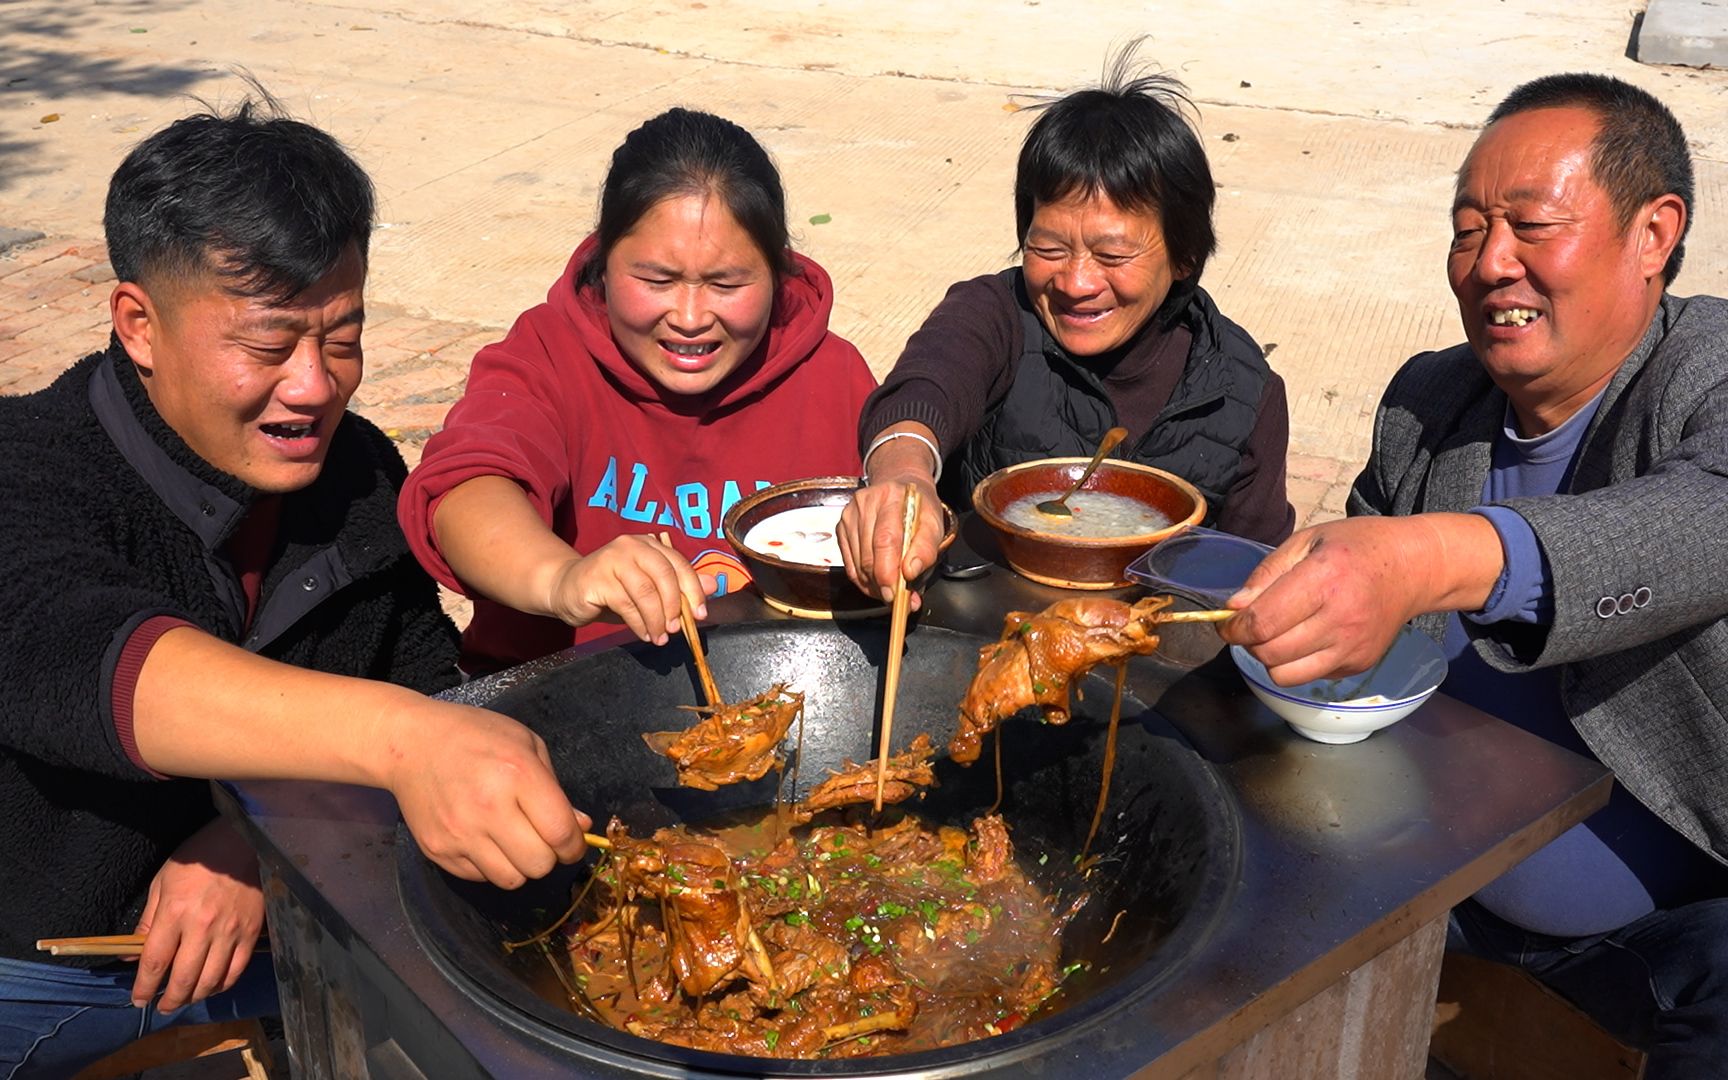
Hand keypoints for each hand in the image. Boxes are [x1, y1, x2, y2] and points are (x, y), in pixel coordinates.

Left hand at [131, 818, 263, 1009]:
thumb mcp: (162, 883)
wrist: (240, 842)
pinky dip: (222, 985)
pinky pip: (236, 970)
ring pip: (210, 980)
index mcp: (175, 913)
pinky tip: (212, 986)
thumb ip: (148, 920)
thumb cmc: (197, 859)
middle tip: (162, 1007)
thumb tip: (133, 953)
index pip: (154, 962)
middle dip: (169, 1000)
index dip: (144, 987)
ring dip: (194, 997)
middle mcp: (202, 928)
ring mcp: (229, 932)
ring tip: (186, 999)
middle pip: (183, 978)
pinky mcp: (250, 933)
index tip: (138, 999)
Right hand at [385, 699, 592, 888]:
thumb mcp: (526, 745)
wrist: (411, 744)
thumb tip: (580, 828)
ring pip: (511, 880)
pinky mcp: (438, 850)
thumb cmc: (476, 737)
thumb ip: (556, 790)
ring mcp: (459, 833)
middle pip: (539, 864)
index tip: (572, 843)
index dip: (574, 845)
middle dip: (548, 856)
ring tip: (513, 840)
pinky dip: (491, 865)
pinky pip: (481, 877)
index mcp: (517, 774)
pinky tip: (485, 838)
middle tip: (540, 839)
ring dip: (520, 865)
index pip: (560, 832)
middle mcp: (488, 808)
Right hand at [545, 534, 710, 644]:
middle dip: (675, 606)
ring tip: (659, 637)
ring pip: (646, 592)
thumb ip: (679, 586)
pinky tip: (643, 633)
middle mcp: (632, 546)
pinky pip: (626, 604)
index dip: (694, 590)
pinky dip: (639, 624)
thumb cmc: (613, 589)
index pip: (679, 564)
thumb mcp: (650, 588)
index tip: (700, 614)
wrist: (567, 588)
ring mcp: (612, 559)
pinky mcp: (597, 578)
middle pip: (665, 575)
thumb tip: (714, 585)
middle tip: (677, 629)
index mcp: (649, 544)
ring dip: (657, 619)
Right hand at [838, 474, 943, 610]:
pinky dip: (863, 580)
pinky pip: (850, 565)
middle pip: (868, 556)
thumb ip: (926, 549)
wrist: (899, 486)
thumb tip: (909, 573)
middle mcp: (865, 504)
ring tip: (891, 589)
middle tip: (898, 599)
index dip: (888, 572)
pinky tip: (877, 583)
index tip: (895, 594)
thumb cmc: (918, 508)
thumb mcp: (934, 524)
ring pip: (857, 565)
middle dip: (882, 584)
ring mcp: (849, 515)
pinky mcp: (841, 527)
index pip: (885, 540)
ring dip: (874, 585)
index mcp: (891, 497)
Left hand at [1219, 514, 1500, 684]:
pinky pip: (1309, 676)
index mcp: (1324, 578)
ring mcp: (1352, 646)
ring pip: (1284, 675)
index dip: (1234, 628)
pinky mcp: (1360, 665)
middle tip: (1251, 626)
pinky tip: (1307, 638)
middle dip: (1248, 642)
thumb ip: (1266, 574)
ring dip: (1269, 658)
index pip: (1263, 621)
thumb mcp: (1306, 541)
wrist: (1413, 568)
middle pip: (1269, 652)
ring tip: (1277, 635)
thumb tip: (1234, 608)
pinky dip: (1296, 664)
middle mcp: (1340, 618)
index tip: (1227, 623)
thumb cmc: (1354, 547)